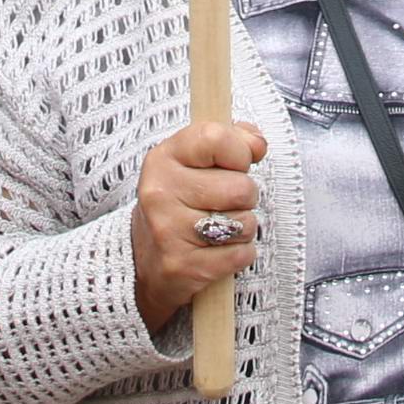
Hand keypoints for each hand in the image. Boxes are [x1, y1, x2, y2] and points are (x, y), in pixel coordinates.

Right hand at [129, 119, 265, 333]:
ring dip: (244, 227)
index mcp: (162, 159)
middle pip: (241, 188)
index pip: (216, 138)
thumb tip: (257, 145)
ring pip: (245, 223)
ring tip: (220, 227)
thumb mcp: (199, 159)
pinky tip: (217, 252)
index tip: (235, 164)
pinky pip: (242, 254)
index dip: (240, 152)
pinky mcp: (180, 266)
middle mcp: (159, 193)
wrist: (146, 260)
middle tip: (225, 203)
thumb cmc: (185, 199)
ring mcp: (167, 232)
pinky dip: (240, 254)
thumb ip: (236, 138)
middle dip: (246, 196)